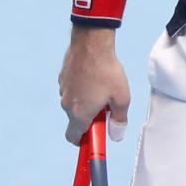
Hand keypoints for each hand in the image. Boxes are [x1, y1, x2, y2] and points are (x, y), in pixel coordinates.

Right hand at [58, 30, 130, 144]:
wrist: (92, 42)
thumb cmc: (108, 71)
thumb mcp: (121, 98)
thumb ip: (118, 120)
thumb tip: (116, 135)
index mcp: (80, 114)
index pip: (74, 138)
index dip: (83, 143)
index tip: (92, 141)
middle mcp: (67, 104)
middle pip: (76, 120)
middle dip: (90, 119)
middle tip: (105, 110)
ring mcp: (63, 90)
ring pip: (75, 104)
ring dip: (86, 102)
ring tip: (102, 89)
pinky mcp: (63, 78)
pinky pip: (72, 90)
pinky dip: (81, 89)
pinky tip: (94, 77)